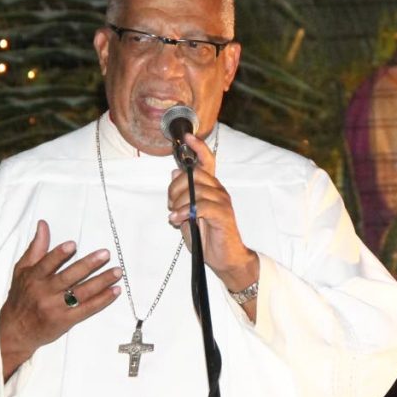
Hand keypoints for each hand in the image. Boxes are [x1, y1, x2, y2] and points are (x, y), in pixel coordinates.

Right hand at [0, 220, 121, 378]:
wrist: (15, 330)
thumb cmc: (21, 296)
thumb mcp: (22, 270)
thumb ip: (36, 248)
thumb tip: (43, 224)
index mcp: (33, 278)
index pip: (47, 264)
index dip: (59, 254)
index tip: (72, 245)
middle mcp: (44, 292)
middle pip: (68, 277)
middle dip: (88, 265)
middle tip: (105, 254)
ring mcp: (56, 308)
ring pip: (81, 293)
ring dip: (101, 281)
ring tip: (117, 272)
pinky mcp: (66, 321)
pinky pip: (87, 309)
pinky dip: (102, 300)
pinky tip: (114, 291)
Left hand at [167, 134, 259, 295]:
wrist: (225, 259)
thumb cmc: (208, 237)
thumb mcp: (189, 213)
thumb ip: (183, 194)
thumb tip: (174, 172)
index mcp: (212, 188)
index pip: (207, 161)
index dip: (198, 147)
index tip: (186, 137)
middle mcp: (219, 191)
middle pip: (194, 174)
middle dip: (175, 187)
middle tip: (171, 204)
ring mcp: (223, 202)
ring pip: (195, 190)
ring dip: (178, 203)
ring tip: (174, 216)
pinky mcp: (223, 215)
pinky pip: (201, 206)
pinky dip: (185, 212)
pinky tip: (177, 220)